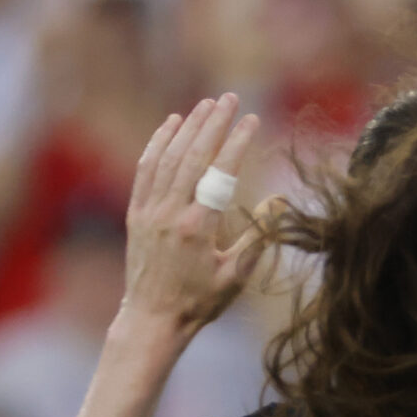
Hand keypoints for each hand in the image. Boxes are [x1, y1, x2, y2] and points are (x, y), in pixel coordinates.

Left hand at [122, 94, 264, 335]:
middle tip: (229, 98)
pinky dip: (158, 143)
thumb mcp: (237, 275)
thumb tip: (280, 202)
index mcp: (198, 227)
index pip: (220, 172)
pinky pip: (146, 169)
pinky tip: (170, 125)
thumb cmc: (200, 302)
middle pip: (193, 155)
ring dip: (188, 127)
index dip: (237, 143)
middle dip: (213, 123)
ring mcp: (149, 210)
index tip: (252, 120)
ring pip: (169, 157)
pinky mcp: (136, 212)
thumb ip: (258, 236)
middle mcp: (170, 212)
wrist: (153, 319)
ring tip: (205, 105)